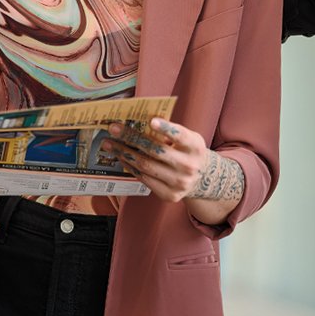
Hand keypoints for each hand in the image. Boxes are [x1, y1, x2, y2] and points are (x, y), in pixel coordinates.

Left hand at [107, 118, 232, 202]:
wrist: (203, 179)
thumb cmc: (188, 152)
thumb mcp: (187, 139)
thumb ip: (170, 132)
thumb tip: (138, 120)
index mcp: (195, 147)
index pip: (180, 136)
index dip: (166, 128)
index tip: (151, 121)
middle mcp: (189, 166)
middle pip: (156, 150)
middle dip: (131, 138)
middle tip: (114, 128)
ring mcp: (180, 183)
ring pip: (146, 166)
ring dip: (125, 153)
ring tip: (110, 144)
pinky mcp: (170, 195)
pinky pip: (145, 178)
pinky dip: (131, 167)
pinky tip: (122, 158)